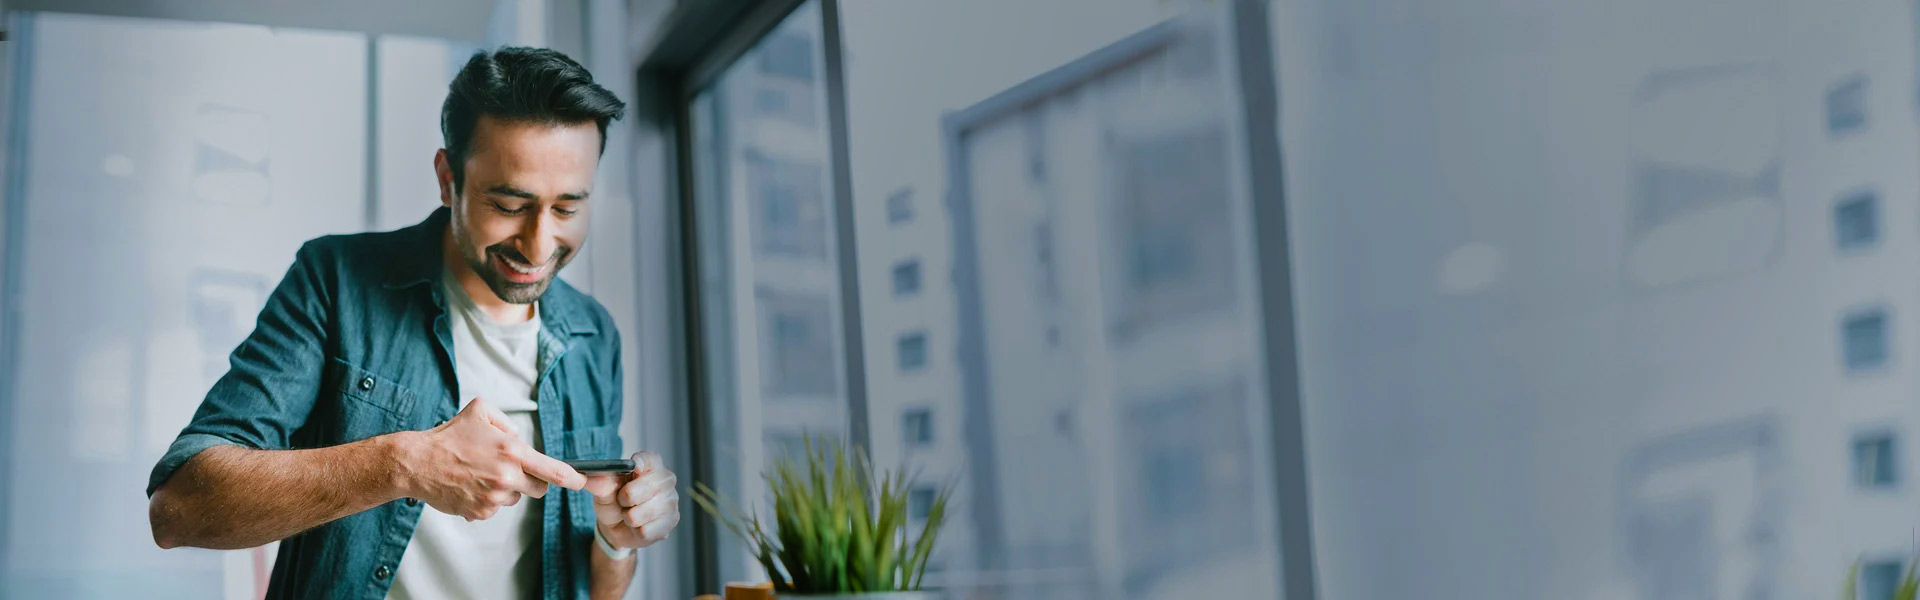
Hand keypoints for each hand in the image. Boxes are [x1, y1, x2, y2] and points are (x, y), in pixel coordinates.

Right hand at [396, 397, 585, 520]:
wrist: (417, 463)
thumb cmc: (449, 435)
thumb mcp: (481, 411)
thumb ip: (508, 423)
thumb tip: (520, 440)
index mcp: (511, 451)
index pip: (552, 470)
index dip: (573, 478)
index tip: (583, 482)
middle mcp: (506, 477)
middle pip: (539, 488)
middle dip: (532, 480)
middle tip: (510, 469)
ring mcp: (494, 498)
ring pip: (515, 497)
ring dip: (506, 489)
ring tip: (480, 474)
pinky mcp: (480, 512)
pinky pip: (495, 508)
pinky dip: (487, 499)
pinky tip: (469, 486)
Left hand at [584, 451, 678, 551]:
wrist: (618, 527)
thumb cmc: (615, 502)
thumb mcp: (603, 491)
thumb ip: (599, 484)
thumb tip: (589, 479)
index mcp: (650, 465)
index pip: (648, 459)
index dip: (640, 462)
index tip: (634, 467)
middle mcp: (665, 479)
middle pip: (638, 490)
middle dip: (623, 499)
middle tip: (623, 501)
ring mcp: (671, 501)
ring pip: (638, 515)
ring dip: (628, 518)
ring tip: (631, 514)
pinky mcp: (671, 521)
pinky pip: (644, 531)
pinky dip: (636, 531)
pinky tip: (640, 526)